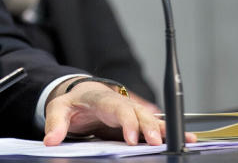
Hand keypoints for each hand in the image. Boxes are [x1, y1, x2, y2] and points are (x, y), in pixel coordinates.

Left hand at [43, 80, 196, 146]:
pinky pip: (154, 124)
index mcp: (102, 98)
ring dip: (165, 128)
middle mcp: (120, 102)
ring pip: (151, 117)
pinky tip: (185, 138)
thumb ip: (55, 124)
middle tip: (157, 142)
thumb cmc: (72, 103)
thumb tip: (51, 140)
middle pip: (139, 112)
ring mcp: (130, 110)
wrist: (80, 95)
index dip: (127, 122)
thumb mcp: (58, 109)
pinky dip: (168, 130)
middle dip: (150, 126)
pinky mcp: (136, 120)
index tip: (132, 138)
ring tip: (184, 138)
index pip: (117, 108)